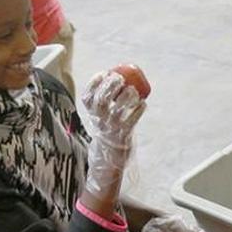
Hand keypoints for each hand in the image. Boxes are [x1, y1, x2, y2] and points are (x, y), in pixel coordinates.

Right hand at [82, 71, 145, 196]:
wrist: (108, 158)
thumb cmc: (108, 131)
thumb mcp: (100, 116)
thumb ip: (105, 102)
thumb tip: (118, 78)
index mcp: (91, 114)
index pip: (87, 97)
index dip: (93, 83)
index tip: (104, 73)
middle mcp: (99, 121)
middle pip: (101, 101)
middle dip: (110, 86)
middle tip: (120, 78)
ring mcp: (111, 129)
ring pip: (116, 111)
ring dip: (125, 97)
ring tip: (133, 90)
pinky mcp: (123, 136)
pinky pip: (131, 121)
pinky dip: (138, 111)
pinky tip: (143, 103)